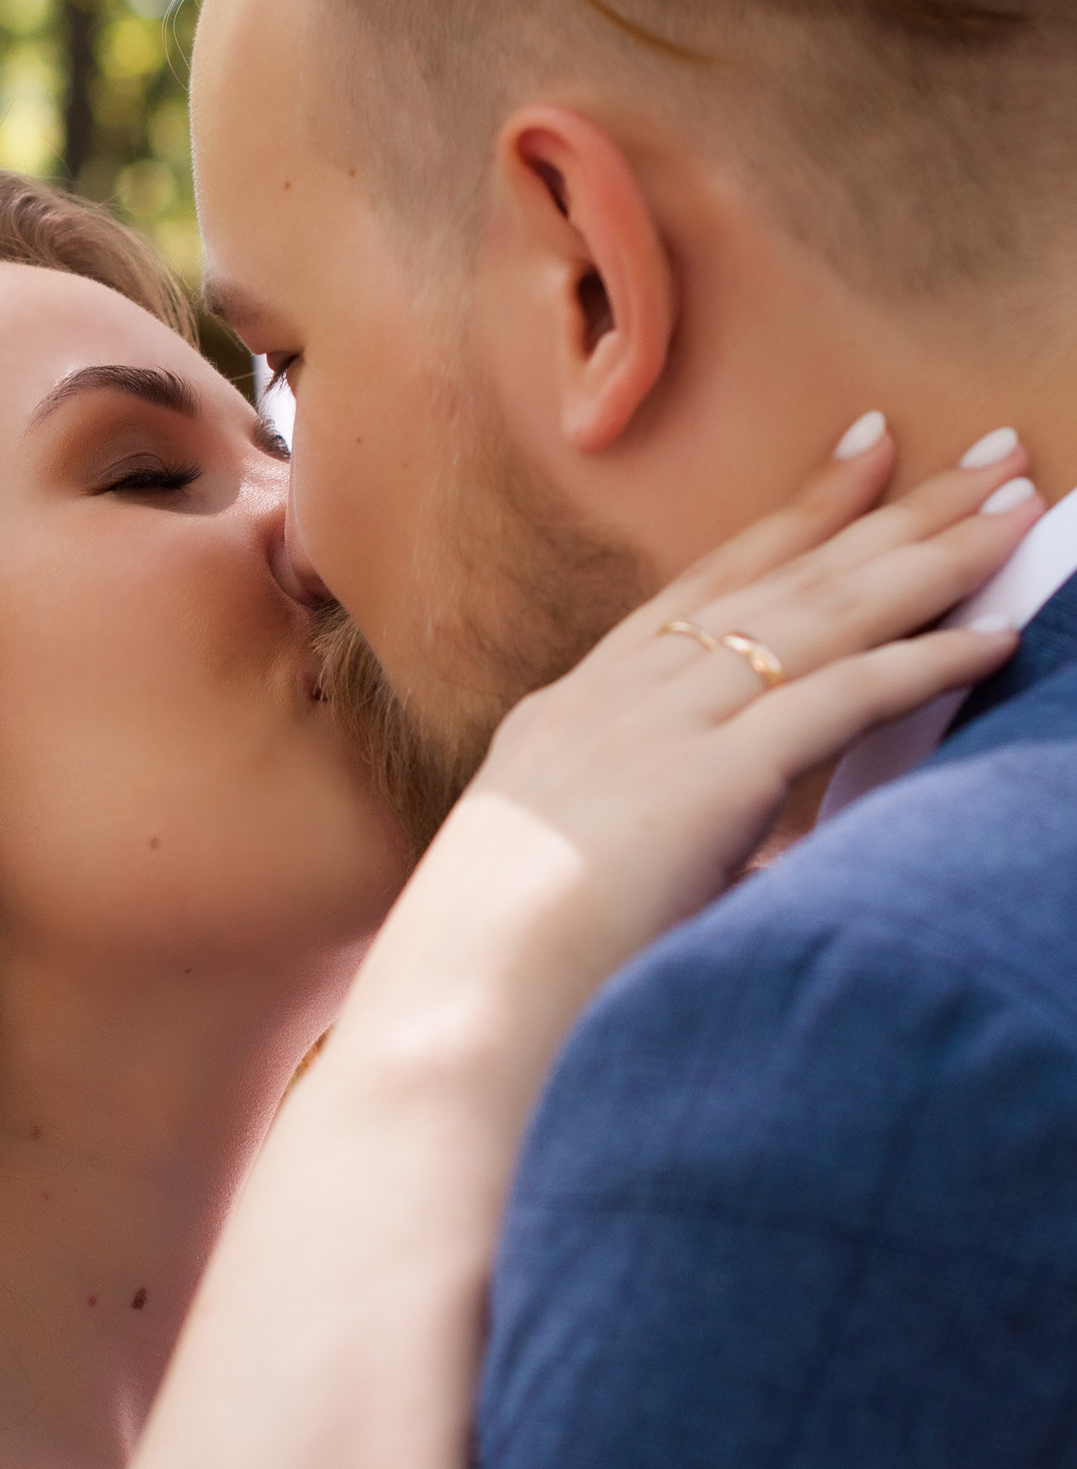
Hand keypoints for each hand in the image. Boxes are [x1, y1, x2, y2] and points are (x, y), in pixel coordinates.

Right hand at [471, 419, 1037, 998]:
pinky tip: (995, 634)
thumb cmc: (497, 985)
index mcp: (574, 714)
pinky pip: (836, 702)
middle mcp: (615, 699)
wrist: (450, 1018)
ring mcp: (654, 732)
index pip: (705, 587)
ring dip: (930, 558)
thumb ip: (650, 846)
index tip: (864, 456)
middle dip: (893, 509)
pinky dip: (922, 664)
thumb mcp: (567, 879)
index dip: (794, 517)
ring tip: (1019, 506)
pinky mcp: (702, 785)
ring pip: (818, 618)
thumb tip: (736, 869)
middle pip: (780, 579)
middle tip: (990, 450)